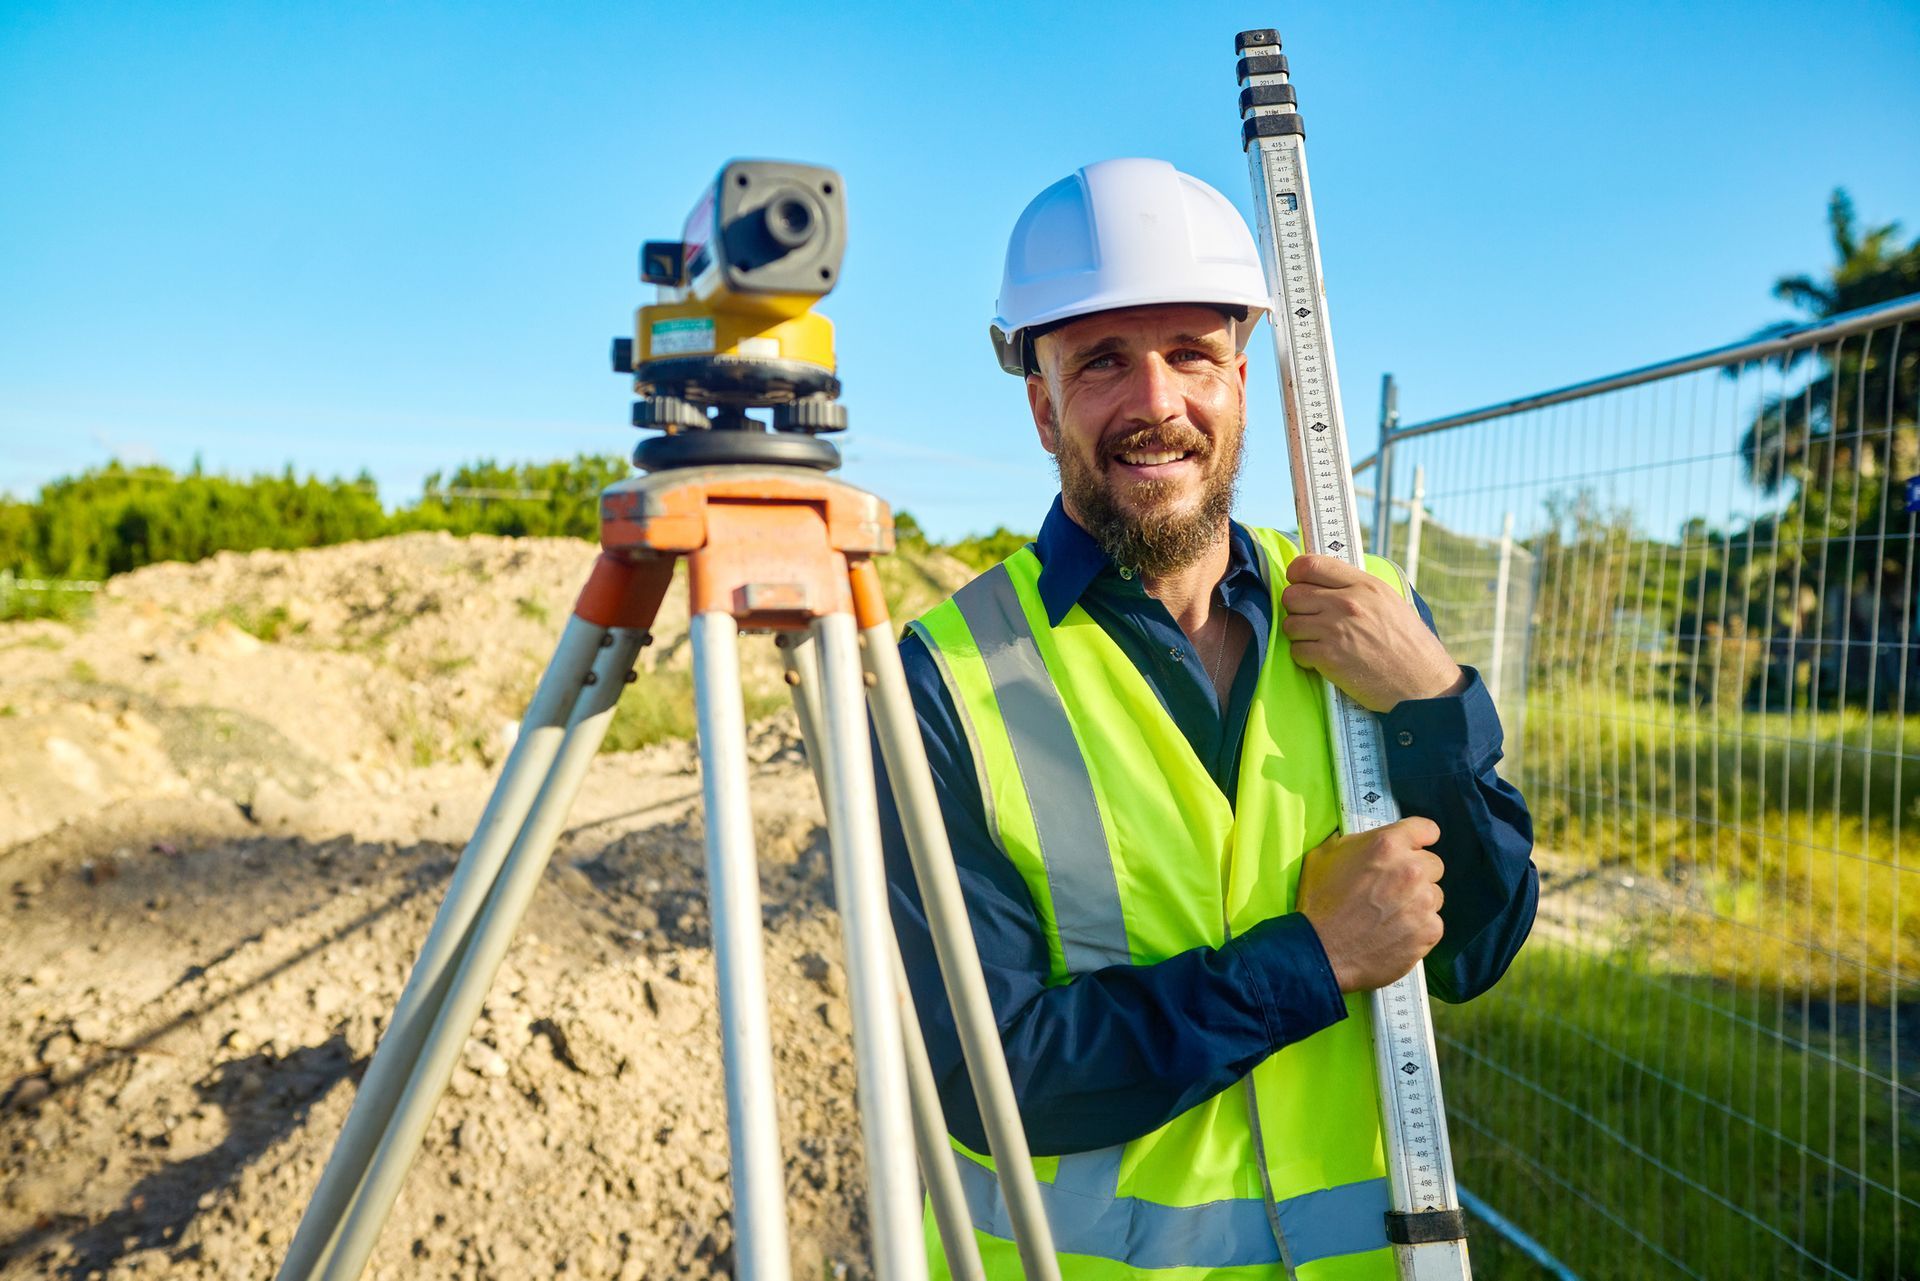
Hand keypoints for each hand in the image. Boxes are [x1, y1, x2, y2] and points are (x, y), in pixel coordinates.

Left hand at [1280, 554, 1463, 711]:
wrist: (1423, 684)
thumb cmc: (1408, 645)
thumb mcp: (1390, 602)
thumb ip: (1358, 588)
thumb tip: (1326, 581)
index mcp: (1364, 585)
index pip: (1310, 565)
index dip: (1296, 574)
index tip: (1297, 583)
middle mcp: (1347, 603)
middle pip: (1292, 595)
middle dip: (1297, 609)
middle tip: (1311, 620)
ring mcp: (1335, 630)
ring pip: (1291, 624)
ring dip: (1300, 635)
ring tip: (1320, 642)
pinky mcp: (1328, 657)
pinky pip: (1296, 651)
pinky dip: (1305, 658)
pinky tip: (1323, 661)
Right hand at [1296, 818, 1444, 993]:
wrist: (1320, 951)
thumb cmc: (1318, 905)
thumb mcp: (1324, 856)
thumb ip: (1355, 842)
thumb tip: (1364, 840)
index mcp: (1386, 845)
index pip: (1427, 829)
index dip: (1419, 839)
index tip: (1416, 847)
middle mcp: (1410, 870)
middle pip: (1433, 865)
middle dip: (1416, 874)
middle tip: (1392, 888)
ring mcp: (1423, 902)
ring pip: (1434, 895)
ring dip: (1418, 902)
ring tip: (1390, 914)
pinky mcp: (1429, 931)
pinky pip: (1433, 923)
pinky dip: (1418, 928)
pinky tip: (1394, 932)